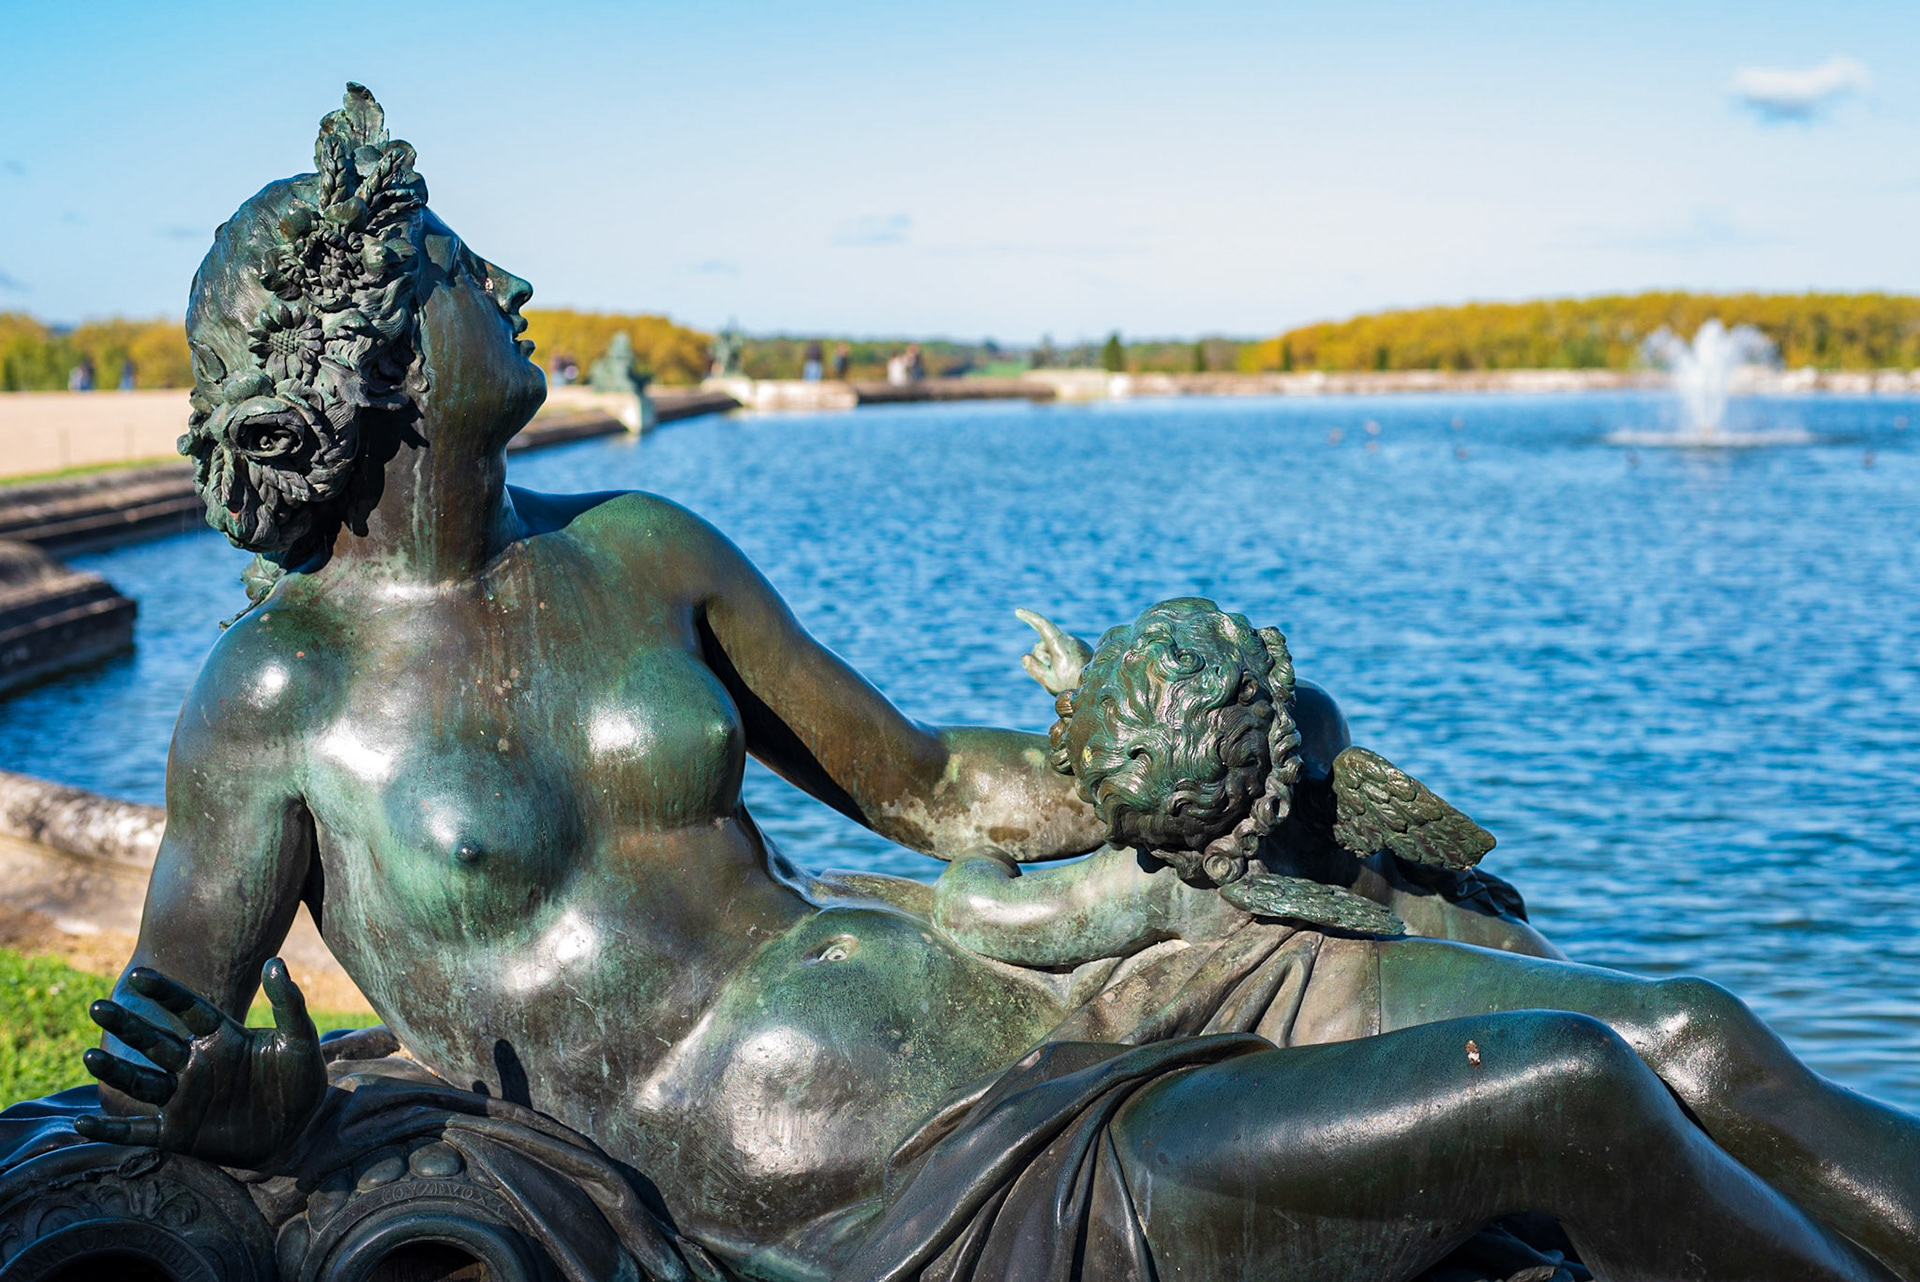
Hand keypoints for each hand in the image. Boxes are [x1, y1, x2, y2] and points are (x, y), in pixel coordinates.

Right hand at [75, 959, 327, 1169]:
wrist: (301, 1132)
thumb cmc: (300, 1082)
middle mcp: (195, 1064)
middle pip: (154, 1040)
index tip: (140, 975)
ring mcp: (184, 1098)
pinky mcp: (178, 1133)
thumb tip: (275, 962)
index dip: (165, 992)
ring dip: (116, 1071)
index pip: (187, 1009)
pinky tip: (81, 1125)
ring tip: (89, 1055)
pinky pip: (137, 1131)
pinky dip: (109, 1131)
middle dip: (127, 1025)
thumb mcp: (300, 1040)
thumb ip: (288, 1004)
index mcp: (220, 1037)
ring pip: (140, 1081)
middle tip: (98, 1006)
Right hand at [1016, 609, 1093, 695]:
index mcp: (1061, 645)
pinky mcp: (1079, 646)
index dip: (1029, 617)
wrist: (1099, 686)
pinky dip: (1058, 659)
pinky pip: (1060, 649)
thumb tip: (1025, 656)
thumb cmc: (1073, 685)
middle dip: (1040, 658)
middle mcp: (1069, 639)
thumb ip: (1034, 669)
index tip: (1018, 611)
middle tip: (1051, 676)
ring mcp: (1075, 642)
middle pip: (1042, 644)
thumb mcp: (1049, 681)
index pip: (1043, 625)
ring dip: (1050, 660)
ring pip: (1050, 647)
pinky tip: (1069, 671)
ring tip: (1063, 675)